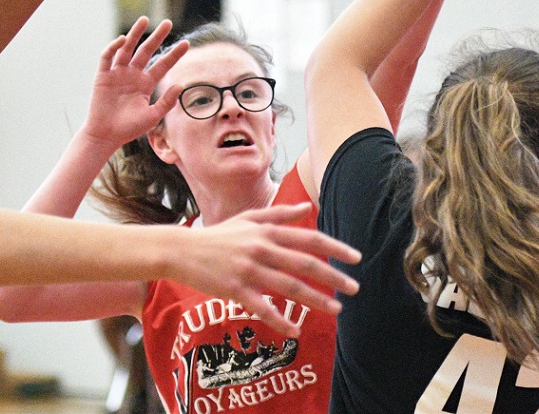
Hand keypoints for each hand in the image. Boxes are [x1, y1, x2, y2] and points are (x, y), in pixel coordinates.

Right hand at [81, 17, 188, 150]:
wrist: (106, 136)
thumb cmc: (129, 128)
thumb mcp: (152, 116)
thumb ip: (166, 102)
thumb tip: (181, 85)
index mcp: (145, 84)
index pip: (163, 65)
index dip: (174, 54)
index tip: (186, 43)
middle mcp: (133, 75)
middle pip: (146, 51)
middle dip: (157, 37)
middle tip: (168, 23)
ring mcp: (117, 74)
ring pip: (127, 49)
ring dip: (135, 34)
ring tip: (144, 19)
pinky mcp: (103, 76)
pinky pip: (107, 57)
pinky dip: (113, 47)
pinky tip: (122, 39)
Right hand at [175, 203, 361, 335]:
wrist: (182, 251)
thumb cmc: (218, 235)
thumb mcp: (248, 218)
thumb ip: (279, 214)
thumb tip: (308, 207)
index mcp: (267, 231)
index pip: (309, 239)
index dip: (335, 248)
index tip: (356, 258)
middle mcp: (262, 249)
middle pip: (305, 264)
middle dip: (333, 277)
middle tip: (354, 288)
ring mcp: (249, 270)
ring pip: (289, 287)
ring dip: (316, 300)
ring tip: (336, 310)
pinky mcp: (235, 290)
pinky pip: (263, 308)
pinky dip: (280, 321)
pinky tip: (295, 331)